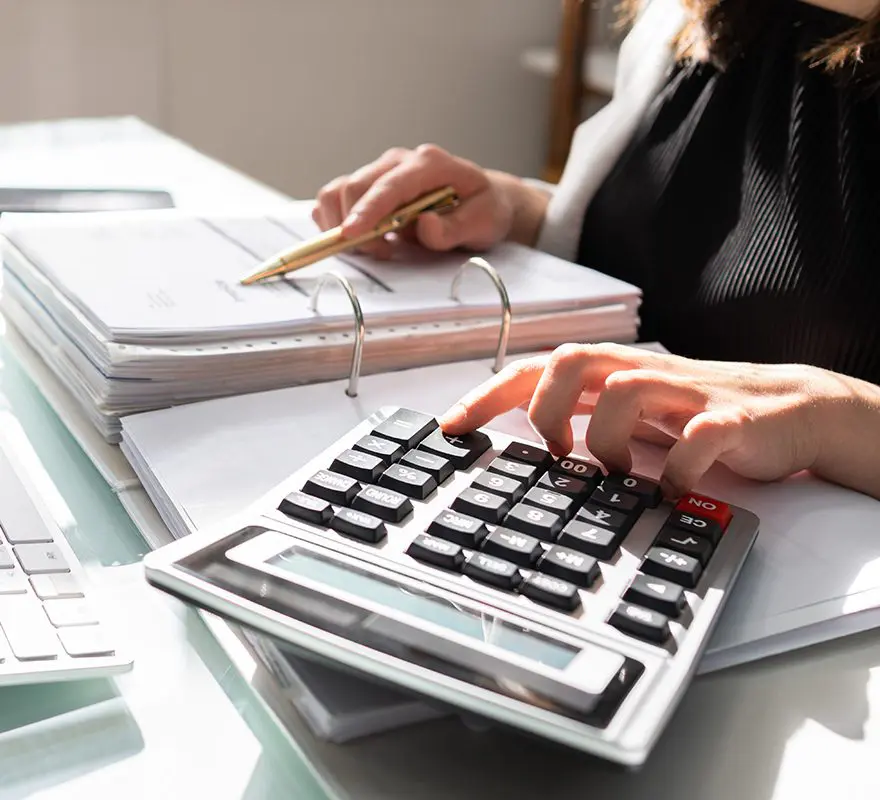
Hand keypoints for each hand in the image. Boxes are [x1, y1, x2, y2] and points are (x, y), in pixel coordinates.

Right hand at [312, 144, 546, 257]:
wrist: (483, 200)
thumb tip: (425, 226)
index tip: (350, 234)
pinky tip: (363, 236)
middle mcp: (400, 161)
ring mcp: (382, 171)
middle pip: (355, 186)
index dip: (367, 210)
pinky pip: (336, 198)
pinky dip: (337, 220)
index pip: (389, 186)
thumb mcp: (483, 222)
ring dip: (343, 224)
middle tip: (382, 252)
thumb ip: (455, 228)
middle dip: (356, 226)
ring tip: (376, 246)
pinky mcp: (371, 185)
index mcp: (429, 164)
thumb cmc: (484, 209)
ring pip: (339, 191)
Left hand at [438, 343, 844, 498]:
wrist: (790, 410)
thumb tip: (525, 447)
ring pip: (625, 389)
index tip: (450, 426)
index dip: (489, 393)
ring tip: (613, 474)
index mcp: (613, 374)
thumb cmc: (697, 416)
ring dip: (606, 440)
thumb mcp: (631, 416)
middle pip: (572, 360)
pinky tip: (672, 490)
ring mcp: (686, 394)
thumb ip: (584, 419)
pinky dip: (677, 469)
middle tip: (554, 451)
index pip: (538, 369)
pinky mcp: (732, 421)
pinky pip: (699, 437)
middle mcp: (642, 375)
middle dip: (545, 408)